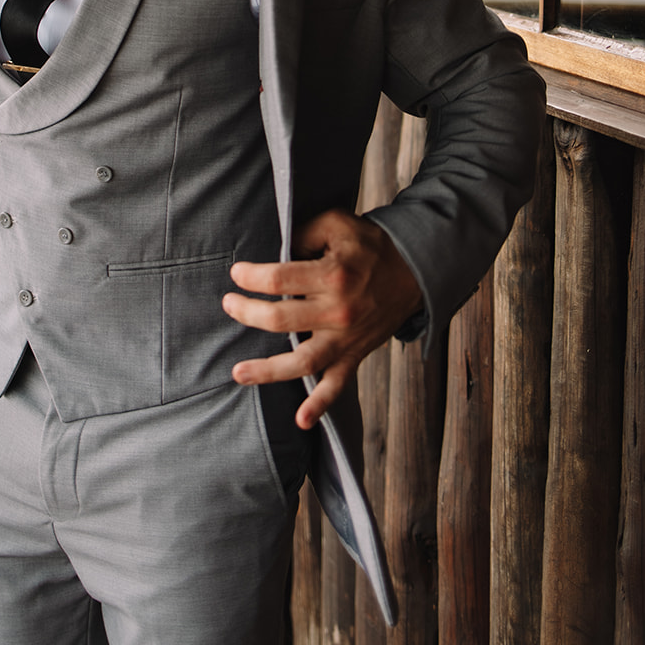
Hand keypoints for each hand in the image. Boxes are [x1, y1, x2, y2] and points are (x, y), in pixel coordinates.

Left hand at [222, 209, 421, 429]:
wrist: (415, 272)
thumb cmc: (370, 246)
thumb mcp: (337, 224)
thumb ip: (303, 233)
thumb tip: (273, 251)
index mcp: (332, 275)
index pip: (278, 279)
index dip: (251, 277)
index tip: (237, 273)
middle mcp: (337, 311)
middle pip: (281, 320)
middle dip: (247, 312)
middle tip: (229, 304)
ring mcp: (346, 338)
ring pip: (303, 361)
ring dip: (268, 370)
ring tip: (238, 372)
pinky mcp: (354, 355)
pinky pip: (337, 385)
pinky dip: (320, 406)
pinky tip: (301, 420)